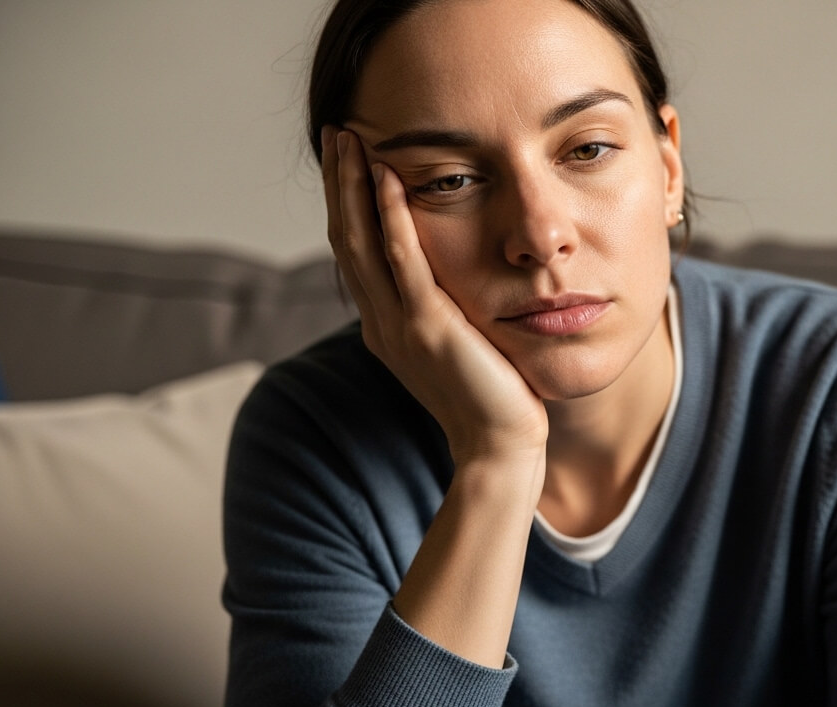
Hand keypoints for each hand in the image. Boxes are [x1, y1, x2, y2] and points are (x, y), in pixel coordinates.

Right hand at [322, 126, 547, 462]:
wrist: (500, 447)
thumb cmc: (493, 398)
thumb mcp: (460, 344)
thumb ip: (445, 309)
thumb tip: (454, 276)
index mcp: (386, 325)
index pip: (356, 251)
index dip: (346, 202)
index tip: (347, 157)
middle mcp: (381, 322)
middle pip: (347, 237)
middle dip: (338, 182)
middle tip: (336, 131)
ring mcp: (400, 324)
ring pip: (362, 242)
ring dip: (354, 185)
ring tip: (350, 138)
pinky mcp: (428, 327)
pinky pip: (403, 261)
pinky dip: (392, 217)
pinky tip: (388, 177)